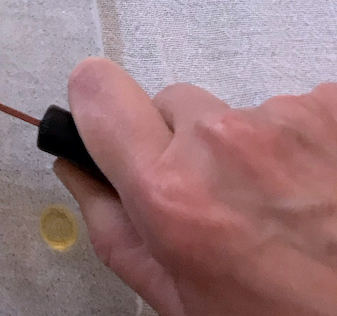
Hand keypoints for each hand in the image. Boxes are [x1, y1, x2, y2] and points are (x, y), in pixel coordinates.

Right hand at [57, 57, 336, 315]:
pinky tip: (314, 189)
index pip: (98, 93)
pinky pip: (291, 109)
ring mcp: (286, 121)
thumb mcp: (177, 294)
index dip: (96, 103)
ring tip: (280, 205)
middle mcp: (225, 146)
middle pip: (171, 102)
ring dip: (246, 148)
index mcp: (174, 196)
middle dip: (181, 141)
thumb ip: (110, 224)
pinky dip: (298, 143)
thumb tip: (78, 170)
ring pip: (234, 112)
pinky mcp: (332, 106)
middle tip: (217, 199)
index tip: (103, 116)